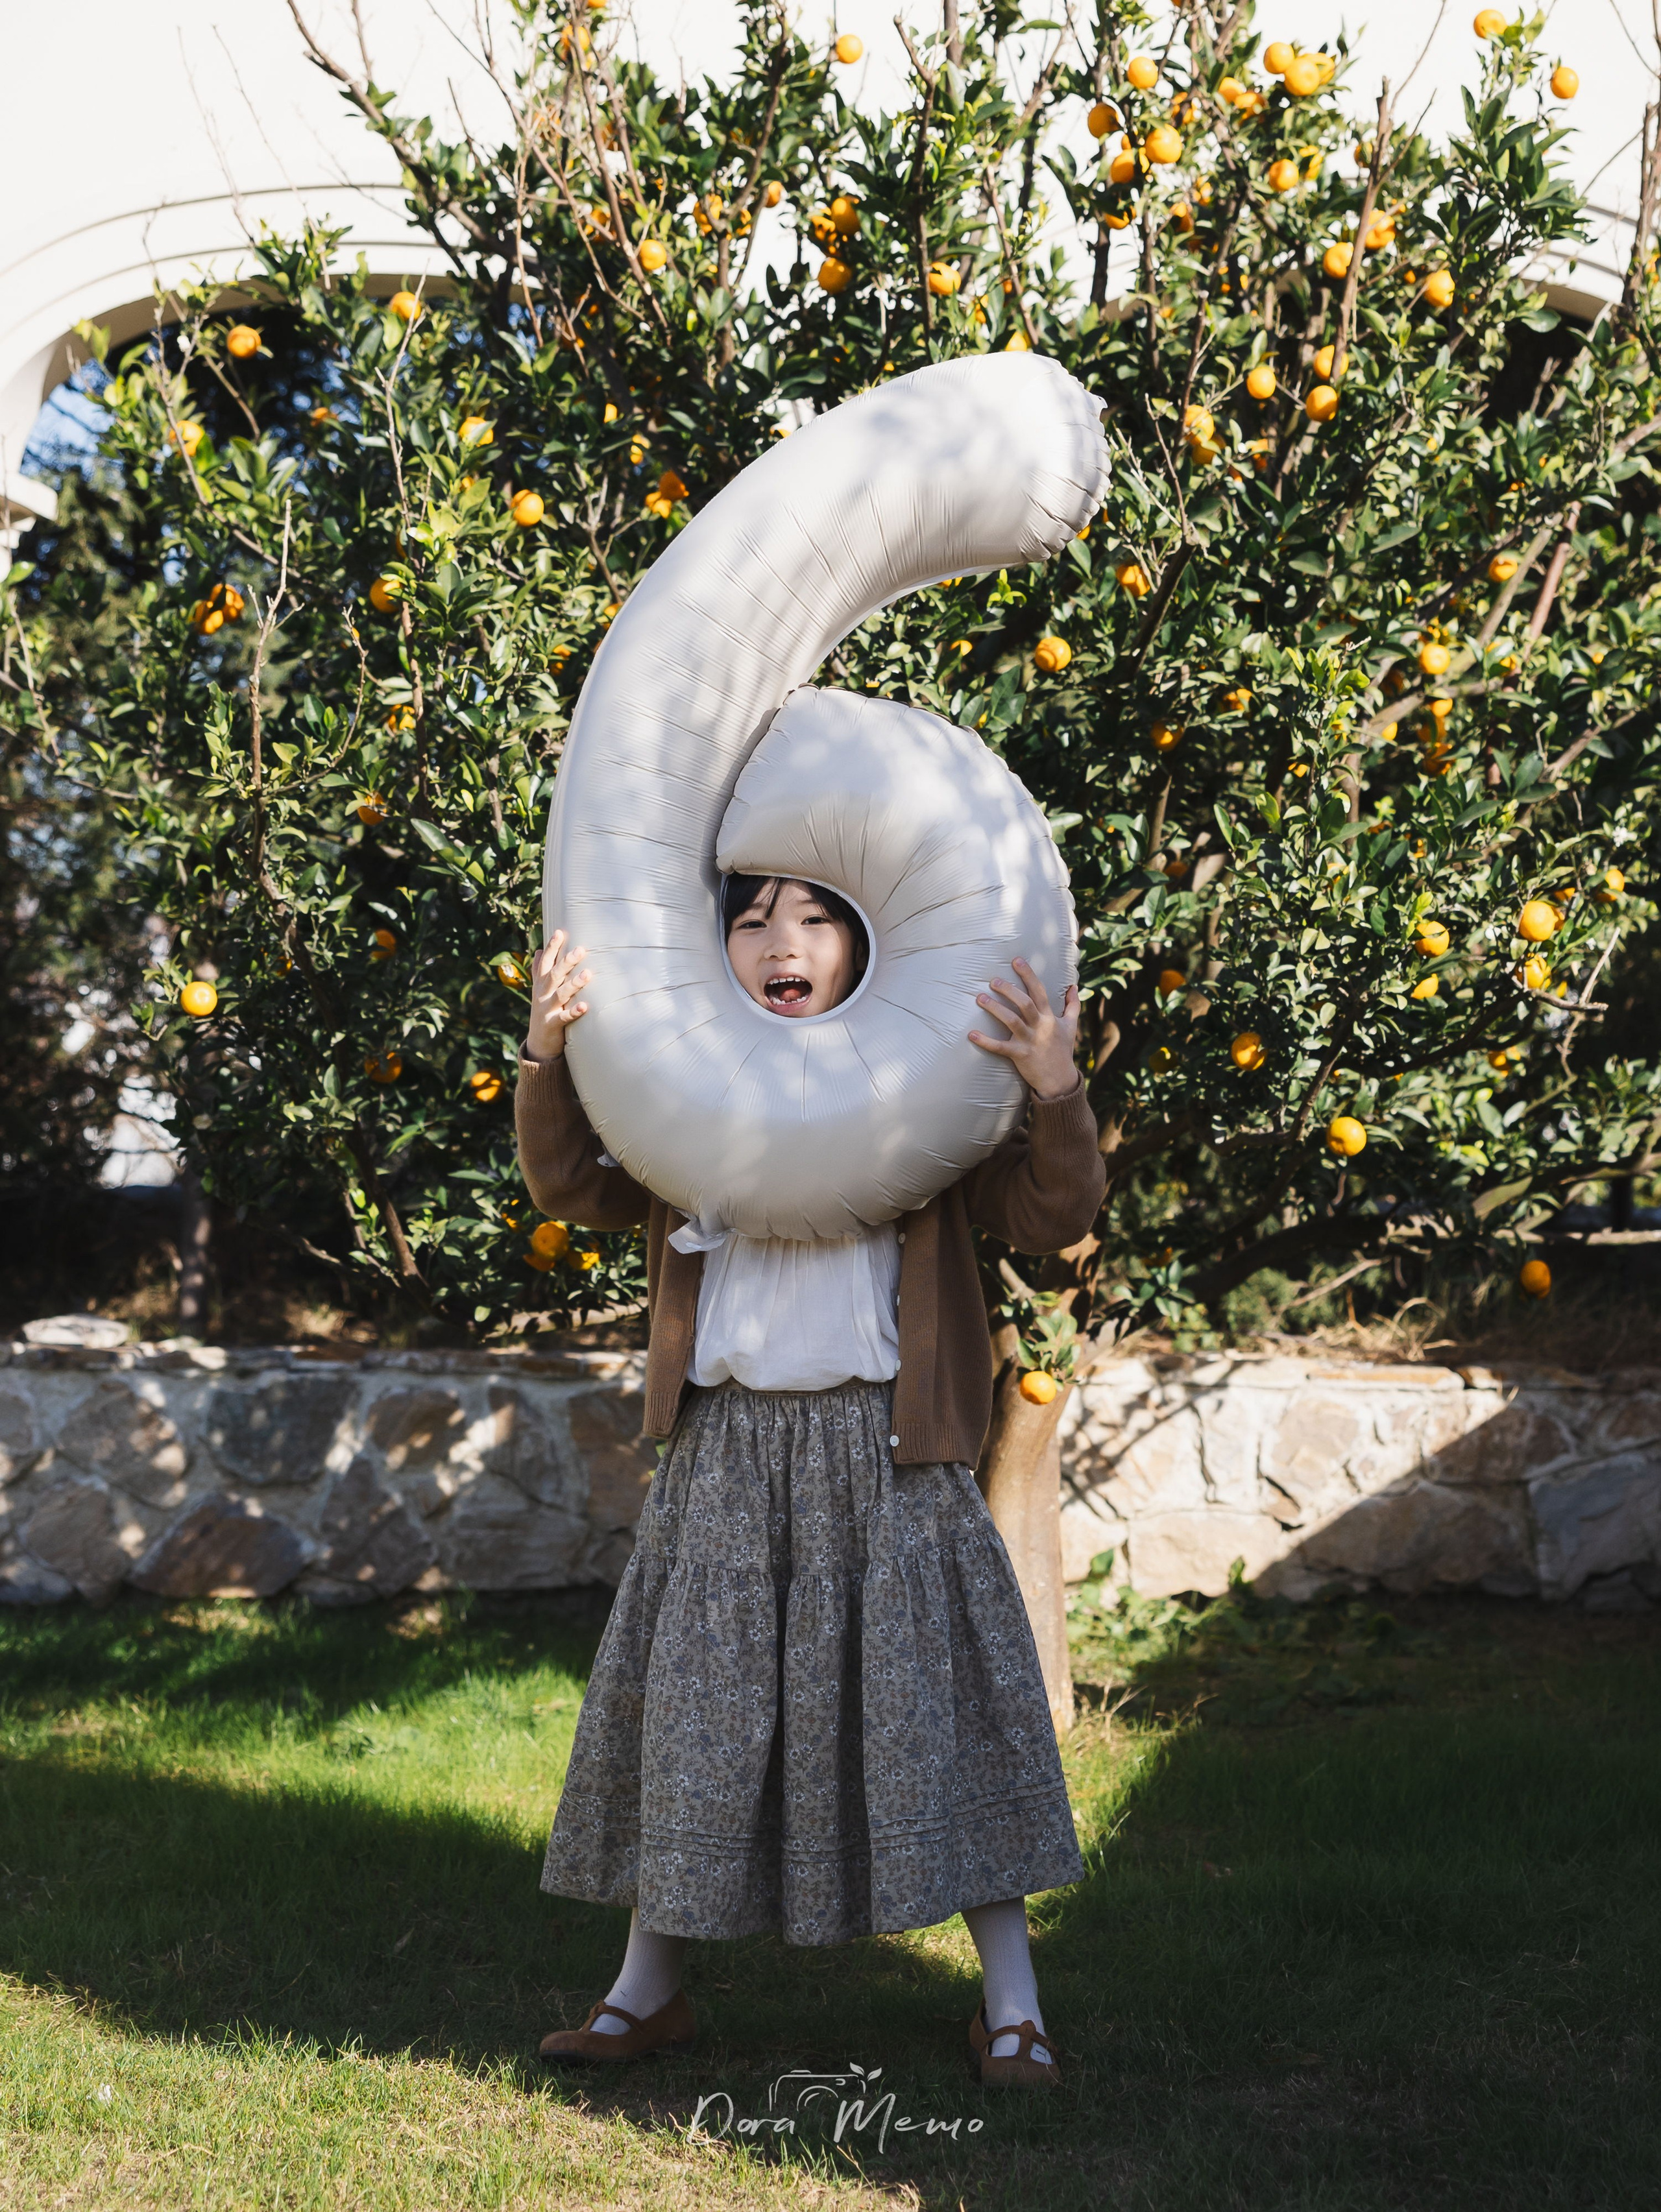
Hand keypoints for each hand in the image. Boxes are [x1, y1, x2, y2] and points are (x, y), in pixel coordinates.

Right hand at [525, 930, 590, 1061]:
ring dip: (574, 984)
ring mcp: (547, 1009)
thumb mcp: (539, 990)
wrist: (538, 1043)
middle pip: (554, 975)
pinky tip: (585, 1007)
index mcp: (541, 984)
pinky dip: (574, 1012)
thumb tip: (538, 950)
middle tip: (581, 950)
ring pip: (560, 994)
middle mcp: (542, 994)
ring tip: (588, 974)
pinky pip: (564, 1017)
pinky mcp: (553, 1025)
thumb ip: (539, 970)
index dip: (551, 948)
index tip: (560, 932)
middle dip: (566, 962)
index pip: (545, 963)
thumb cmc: (543, 1011)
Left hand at [969, 958, 1080, 1100]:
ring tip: (980, 998)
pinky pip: (1000, 1047)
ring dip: (995, 1009)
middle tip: (992, 980)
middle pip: (1025, 1003)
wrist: (1060, 1080)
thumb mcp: (1071, 1026)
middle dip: (1008, 990)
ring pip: (1012, 1021)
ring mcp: (1030, 1041)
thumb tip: (1072, 986)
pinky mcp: (1020, 1055)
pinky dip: (985, 1041)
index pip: (1040, 991)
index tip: (1016, 960)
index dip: (1028, 975)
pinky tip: (971, 1034)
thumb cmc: (1063, 1050)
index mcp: (1050, 1018)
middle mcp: (1040, 1027)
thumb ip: (1072, 1005)